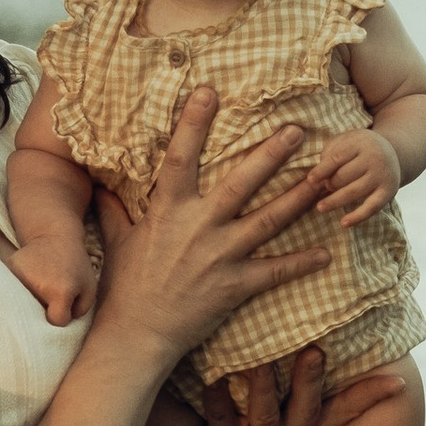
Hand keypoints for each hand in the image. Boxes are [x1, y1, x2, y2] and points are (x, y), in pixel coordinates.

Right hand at [9, 230, 96, 328]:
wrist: (55, 234)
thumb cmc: (75, 264)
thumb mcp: (89, 288)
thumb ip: (79, 312)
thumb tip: (60, 327)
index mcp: (60, 292)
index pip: (56, 321)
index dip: (62, 316)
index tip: (64, 304)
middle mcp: (37, 285)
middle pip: (36, 315)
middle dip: (44, 310)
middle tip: (50, 295)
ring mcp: (19, 276)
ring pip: (22, 304)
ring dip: (31, 299)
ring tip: (40, 285)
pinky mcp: (8, 268)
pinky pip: (11, 290)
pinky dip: (20, 289)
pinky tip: (29, 279)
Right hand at [94, 89, 333, 362]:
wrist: (136, 335)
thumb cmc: (125, 287)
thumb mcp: (117, 241)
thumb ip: (113, 209)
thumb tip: (100, 185)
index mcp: (168, 210)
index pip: (181, 157)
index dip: (194, 122)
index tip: (210, 91)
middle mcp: (198, 227)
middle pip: (240, 183)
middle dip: (270, 155)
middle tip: (297, 130)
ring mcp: (220, 256)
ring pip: (268, 220)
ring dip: (298, 197)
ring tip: (324, 178)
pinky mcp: (235, 286)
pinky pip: (274, 271)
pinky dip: (301, 263)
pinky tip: (325, 253)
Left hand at [193, 344, 405, 425]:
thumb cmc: (235, 394)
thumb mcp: (272, 378)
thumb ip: (299, 354)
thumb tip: (343, 313)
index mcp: (304, 420)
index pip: (344, 407)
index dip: (370, 396)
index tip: (397, 382)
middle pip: (305, 411)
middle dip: (309, 381)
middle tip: (313, 350)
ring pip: (263, 420)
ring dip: (263, 389)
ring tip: (256, 361)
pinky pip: (218, 424)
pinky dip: (216, 400)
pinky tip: (210, 377)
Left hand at [303, 126, 401, 228]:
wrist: (393, 153)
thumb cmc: (360, 148)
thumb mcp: (346, 141)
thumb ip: (330, 152)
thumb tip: (317, 176)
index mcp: (361, 143)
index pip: (337, 158)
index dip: (322, 170)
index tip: (310, 180)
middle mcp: (374, 158)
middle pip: (344, 176)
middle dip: (330, 184)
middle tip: (323, 188)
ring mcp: (382, 175)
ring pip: (354, 192)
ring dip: (335, 201)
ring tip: (320, 208)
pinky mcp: (389, 191)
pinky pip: (371, 207)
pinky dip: (357, 217)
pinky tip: (344, 223)